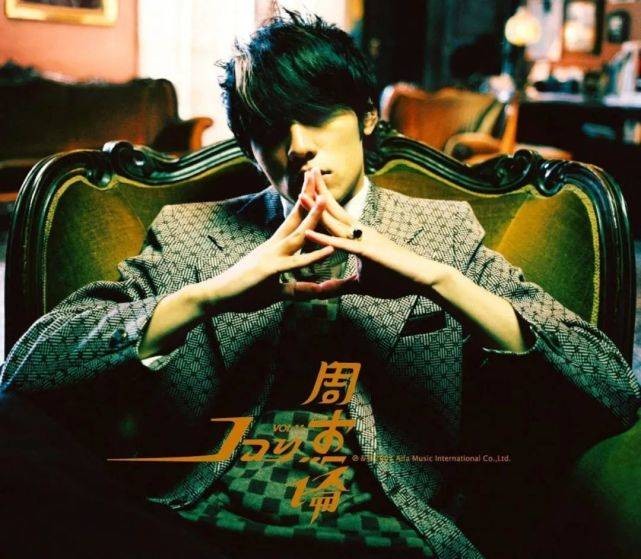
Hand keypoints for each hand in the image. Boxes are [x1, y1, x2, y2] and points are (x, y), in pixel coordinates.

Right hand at [198, 174, 356, 312]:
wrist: (216, 296)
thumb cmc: (243, 292)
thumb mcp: (276, 290)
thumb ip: (297, 289)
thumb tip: (314, 289)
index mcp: (274, 248)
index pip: (292, 220)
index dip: (303, 202)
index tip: (312, 184)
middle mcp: (274, 247)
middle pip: (295, 218)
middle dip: (306, 195)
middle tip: (316, 172)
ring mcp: (272, 257)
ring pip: (297, 234)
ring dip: (312, 217)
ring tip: (326, 199)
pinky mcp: (270, 271)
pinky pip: (296, 263)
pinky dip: (314, 257)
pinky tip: (330, 249)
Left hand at [301, 169, 451, 298]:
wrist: (422, 278)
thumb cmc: (395, 279)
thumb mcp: (360, 285)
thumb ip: (340, 286)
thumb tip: (322, 289)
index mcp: (358, 236)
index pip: (336, 216)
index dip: (321, 202)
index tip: (306, 188)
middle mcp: (360, 232)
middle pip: (334, 210)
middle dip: (318, 192)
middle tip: (305, 172)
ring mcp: (364, 239)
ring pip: (335, 222)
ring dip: (316, 209)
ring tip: (299, 195)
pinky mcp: (367, 252)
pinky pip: (342, 244)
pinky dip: (324, 239)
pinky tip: (308, 233)